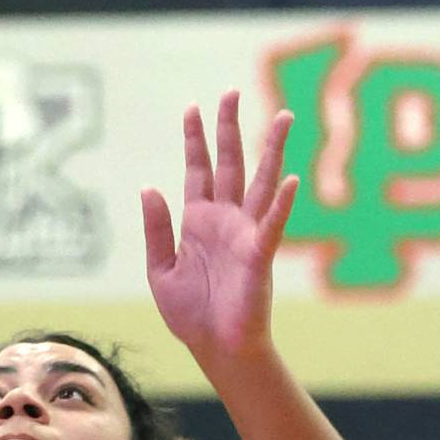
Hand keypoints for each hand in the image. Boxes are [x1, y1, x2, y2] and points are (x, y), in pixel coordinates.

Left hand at [141, 90, 298, 365]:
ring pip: (260, 183)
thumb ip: (157, 229)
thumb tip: (150, 188)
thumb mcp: (160, 269)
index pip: (197, 170)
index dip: (195, 140)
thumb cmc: (190, 313)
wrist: (213, 347)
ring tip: (281, 117)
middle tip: (231, 93)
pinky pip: (271, 224)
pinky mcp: (260, 255)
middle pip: (230, 164)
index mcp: (198, 221)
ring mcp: (245, 234)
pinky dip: (280, 203)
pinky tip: (289, 179)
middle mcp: (225, 220)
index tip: (192, 107)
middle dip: (229, 129)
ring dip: (271, 151)